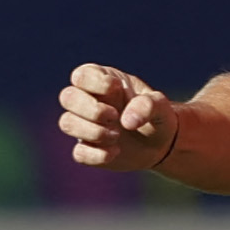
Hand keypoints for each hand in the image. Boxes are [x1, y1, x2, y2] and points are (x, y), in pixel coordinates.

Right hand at [61, 63, 179, 172]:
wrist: (162, 145)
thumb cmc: (158, 116)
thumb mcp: (161, 106)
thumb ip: (148, 105)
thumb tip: (125, 122)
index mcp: (103, 81)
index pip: (81, 75)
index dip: (94, 82)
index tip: (116, 89)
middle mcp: (88, 101)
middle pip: (67, 97)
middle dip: (91, 109)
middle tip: (114, 116)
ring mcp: (85, 125)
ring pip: (66, 123)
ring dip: (92, 131)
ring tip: (117, 135)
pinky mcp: (88, 148)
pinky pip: (78, 153)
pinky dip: (96, 155)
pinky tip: (115, 152)